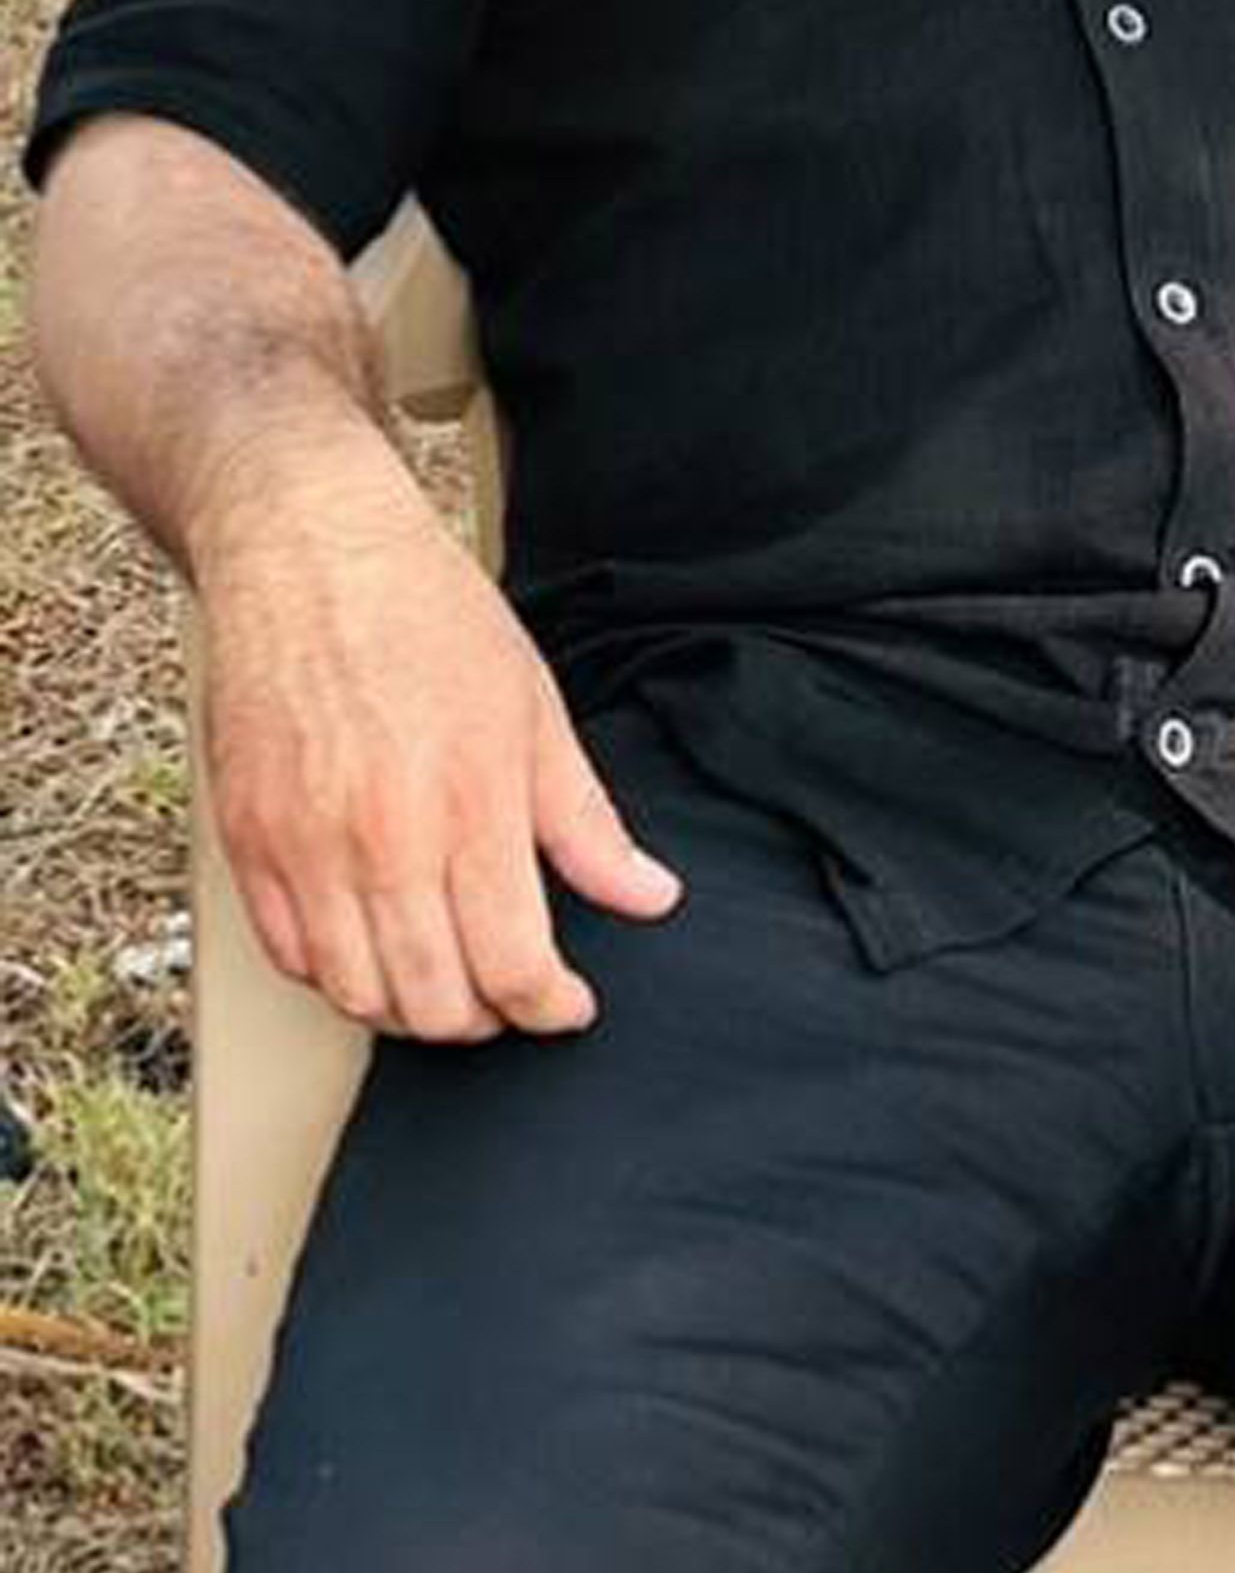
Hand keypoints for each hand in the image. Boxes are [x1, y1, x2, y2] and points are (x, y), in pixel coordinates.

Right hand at [197, 444, 681, 1040]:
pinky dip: (334, 975)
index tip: (567, 1005)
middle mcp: (383, 840)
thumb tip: (649, 895)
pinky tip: (373, 950)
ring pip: (355, 993)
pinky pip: (288, 954)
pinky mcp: (248, 840)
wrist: (311, 552)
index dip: (550, 1007)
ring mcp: (305, 846)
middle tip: (510, 999)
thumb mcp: (536, 711)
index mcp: (471, 807)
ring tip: (446, 986)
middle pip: (432, 1000)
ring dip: (408, 1012)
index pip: (512, 965)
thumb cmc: (427, 616)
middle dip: (484, 1021)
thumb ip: (587, 822)